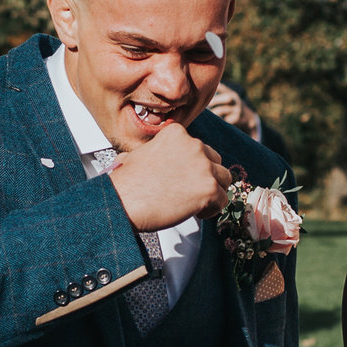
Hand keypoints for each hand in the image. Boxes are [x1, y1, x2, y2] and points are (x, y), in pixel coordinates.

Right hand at [107, 123, 229, 231]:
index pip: (199, 147)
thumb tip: (158, 156)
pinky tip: (196, 212)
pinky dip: (212, 209)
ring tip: (195, 202)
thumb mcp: (139, 154)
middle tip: (191, 191)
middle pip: (215, 161)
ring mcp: (203, 167)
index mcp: (177, 134)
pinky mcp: (208, 189)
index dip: (193, 165)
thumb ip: (158, 151)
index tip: (184, 177)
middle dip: (206, 177)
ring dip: (213, 191)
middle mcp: (193, 145)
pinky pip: (223, 200)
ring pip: (224, 179)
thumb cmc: (127, 184)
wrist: (122, 203)